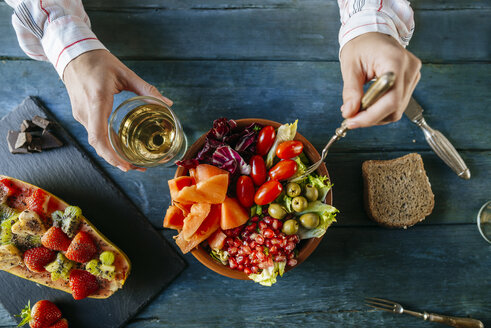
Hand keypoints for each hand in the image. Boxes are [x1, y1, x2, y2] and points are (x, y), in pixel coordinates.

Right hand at [63, 49, 172, 170]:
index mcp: (97, 100)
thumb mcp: (125, 73)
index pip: (98, 135)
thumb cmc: (98, 61)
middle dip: (116, 159)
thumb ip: (147, 89)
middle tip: (136, 168)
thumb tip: (168, 104)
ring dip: (111, 154)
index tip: (124, 165)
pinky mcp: (81, 114)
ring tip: (131, 163)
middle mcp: (86, 111)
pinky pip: (94, 134)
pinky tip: (120, 149)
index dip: (110, 154)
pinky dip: (106, 144)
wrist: (73, 53)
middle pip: (98, 144)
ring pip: (95, 141)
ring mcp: (81, 114)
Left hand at [339, 32, 421, 127]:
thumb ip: (350, 91)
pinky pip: (398, 103)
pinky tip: (368, 105)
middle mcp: (409, 69)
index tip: (352, 122)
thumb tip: (349, 113)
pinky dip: (381, 109)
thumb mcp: (350, 66)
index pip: (390, 99)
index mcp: (395, 61)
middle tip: (350, 118)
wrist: (372, 33)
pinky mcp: (411, 80)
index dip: (371, 116)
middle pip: (395, 107)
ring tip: (358, 109)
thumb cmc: (361, 45)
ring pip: (397, 109)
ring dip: (375, 115)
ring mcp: (413, 75)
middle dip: (371, 117)